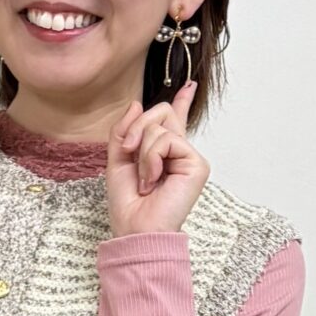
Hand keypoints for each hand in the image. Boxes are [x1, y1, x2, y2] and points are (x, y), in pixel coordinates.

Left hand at [104, 80, 208, 236]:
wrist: (136, 229)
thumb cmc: (128, 205)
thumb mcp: (117, 160)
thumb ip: (124, 131)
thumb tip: (137, 104)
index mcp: (162, 152)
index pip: (173, 121)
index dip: (181, 102)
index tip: (189, 86)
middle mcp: (179, 152)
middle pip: (161, 112)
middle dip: (136, 128)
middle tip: (129, 152)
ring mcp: (189, 157)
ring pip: (159, 125)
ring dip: (142, 152)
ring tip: (144, 179)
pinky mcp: (197, 163)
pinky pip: (166, 140)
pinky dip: (151, 158)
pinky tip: (152, 179)